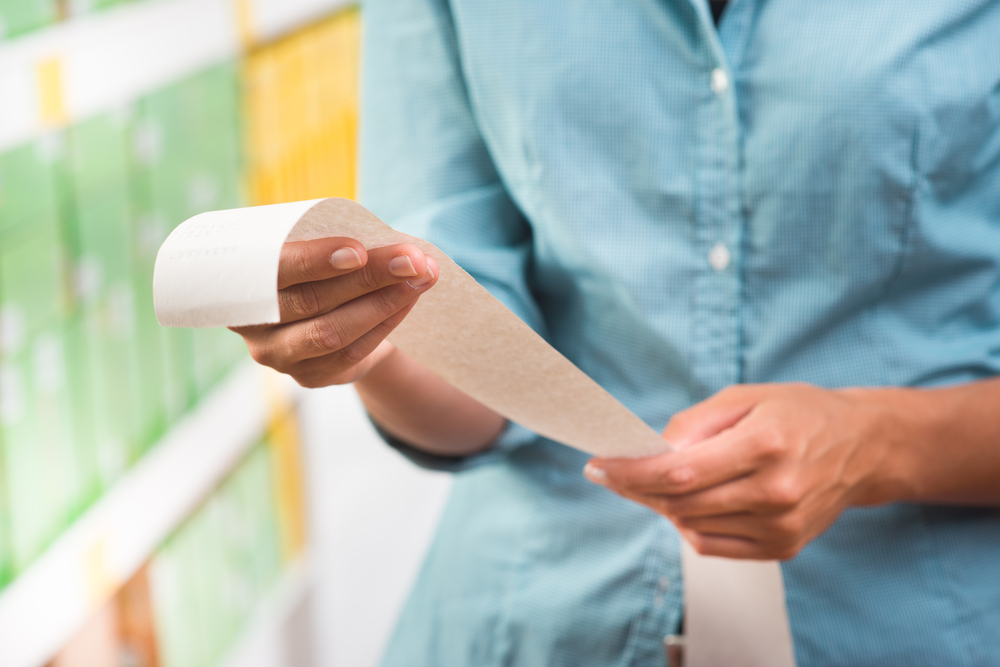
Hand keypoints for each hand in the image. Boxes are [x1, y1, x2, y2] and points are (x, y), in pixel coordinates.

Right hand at [231, 237, 438, 387]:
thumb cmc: (320, 268)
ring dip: (383, 301)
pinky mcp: (309, 376)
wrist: (329, 317)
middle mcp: (250, 323)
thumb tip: (386, 240)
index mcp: (237, 278)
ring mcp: (278, 355)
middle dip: (368, 276)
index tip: (359, 249)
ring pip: (332, 331)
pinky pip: (351, 352)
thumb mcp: (315, 248)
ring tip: (420, 278)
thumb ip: (333, 243)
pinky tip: (409, 300)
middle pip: (311, 300)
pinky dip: (385, 322)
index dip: (315, 260)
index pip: (273, 269)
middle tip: (411, 258)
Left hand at [584, 384, 900, 559]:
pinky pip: (713, 545)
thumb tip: (650, 449)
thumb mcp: (745, 397)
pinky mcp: (783, 547)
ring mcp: (781, 526)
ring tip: (659, 479)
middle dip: (637, 488)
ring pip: (692, 526)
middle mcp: (775, 491)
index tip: (597, 467)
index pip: (679, 471)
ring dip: (662, 505)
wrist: (863, 447)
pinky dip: (689, 524)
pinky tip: (690, 501)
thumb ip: (694, 422)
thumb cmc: (798, 413)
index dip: (631, 473)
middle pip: (680, 503)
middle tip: (614, 471)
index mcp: (765, 444)